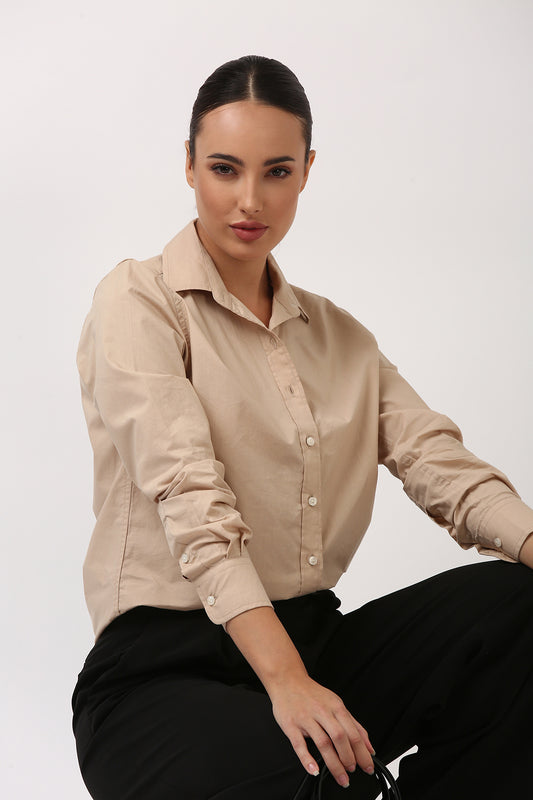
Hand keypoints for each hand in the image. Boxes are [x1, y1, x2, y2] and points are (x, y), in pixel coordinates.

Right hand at [268, 673, 374, 788]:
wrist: (288, 680)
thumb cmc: (312, 694)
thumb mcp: (336, 703)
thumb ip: (354, 724)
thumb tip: (369, 747)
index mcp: (336, 707)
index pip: (353, 732)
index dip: (362, 752)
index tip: (367, 766)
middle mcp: (322, 712)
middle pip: (340, 737)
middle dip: (349, 758)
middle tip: (352, 771)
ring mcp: (306, 718)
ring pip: (323, 742)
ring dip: (334, 763)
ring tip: (341, 776)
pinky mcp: (291, 725)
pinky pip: (299, 744)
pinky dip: (307, 759)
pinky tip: (314, 770)